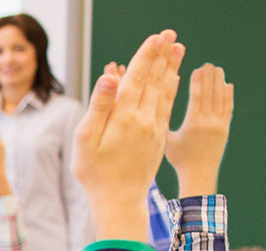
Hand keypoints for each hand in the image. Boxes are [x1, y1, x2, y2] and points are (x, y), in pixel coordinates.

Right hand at [74, 30, 183, 239]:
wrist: (120, 200)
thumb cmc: (95, 171)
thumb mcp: (86, 139)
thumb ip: (100, 105)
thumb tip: (111, 75)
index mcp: (126, 117)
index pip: (138, 78)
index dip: (146, 56)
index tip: (155, 38)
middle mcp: (145, 119)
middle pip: (156, 81)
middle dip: (162, 56)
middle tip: (171, 36)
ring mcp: (155, 128)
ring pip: (165, 92)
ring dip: (172, 69)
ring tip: (179, 50)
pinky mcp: (159, 138)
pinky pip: (168, 107)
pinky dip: (172, 90)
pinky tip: (175, 80)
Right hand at [167, 63, 232, 196]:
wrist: (198, 175)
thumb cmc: (178, 159)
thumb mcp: (165, 140)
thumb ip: (161, 122)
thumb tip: (150, 104)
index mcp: (193, 124)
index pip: (197, 96)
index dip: (198, 81)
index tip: (197, 67)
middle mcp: (209, 123)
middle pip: (210, 94)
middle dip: (210, 77)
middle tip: (208, 63)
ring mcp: (219, 126)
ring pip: (221, 99)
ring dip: (220, 82)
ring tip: (217, 69)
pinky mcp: (225, 129)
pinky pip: (228, 108)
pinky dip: (228, 95)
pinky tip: (228, 85)